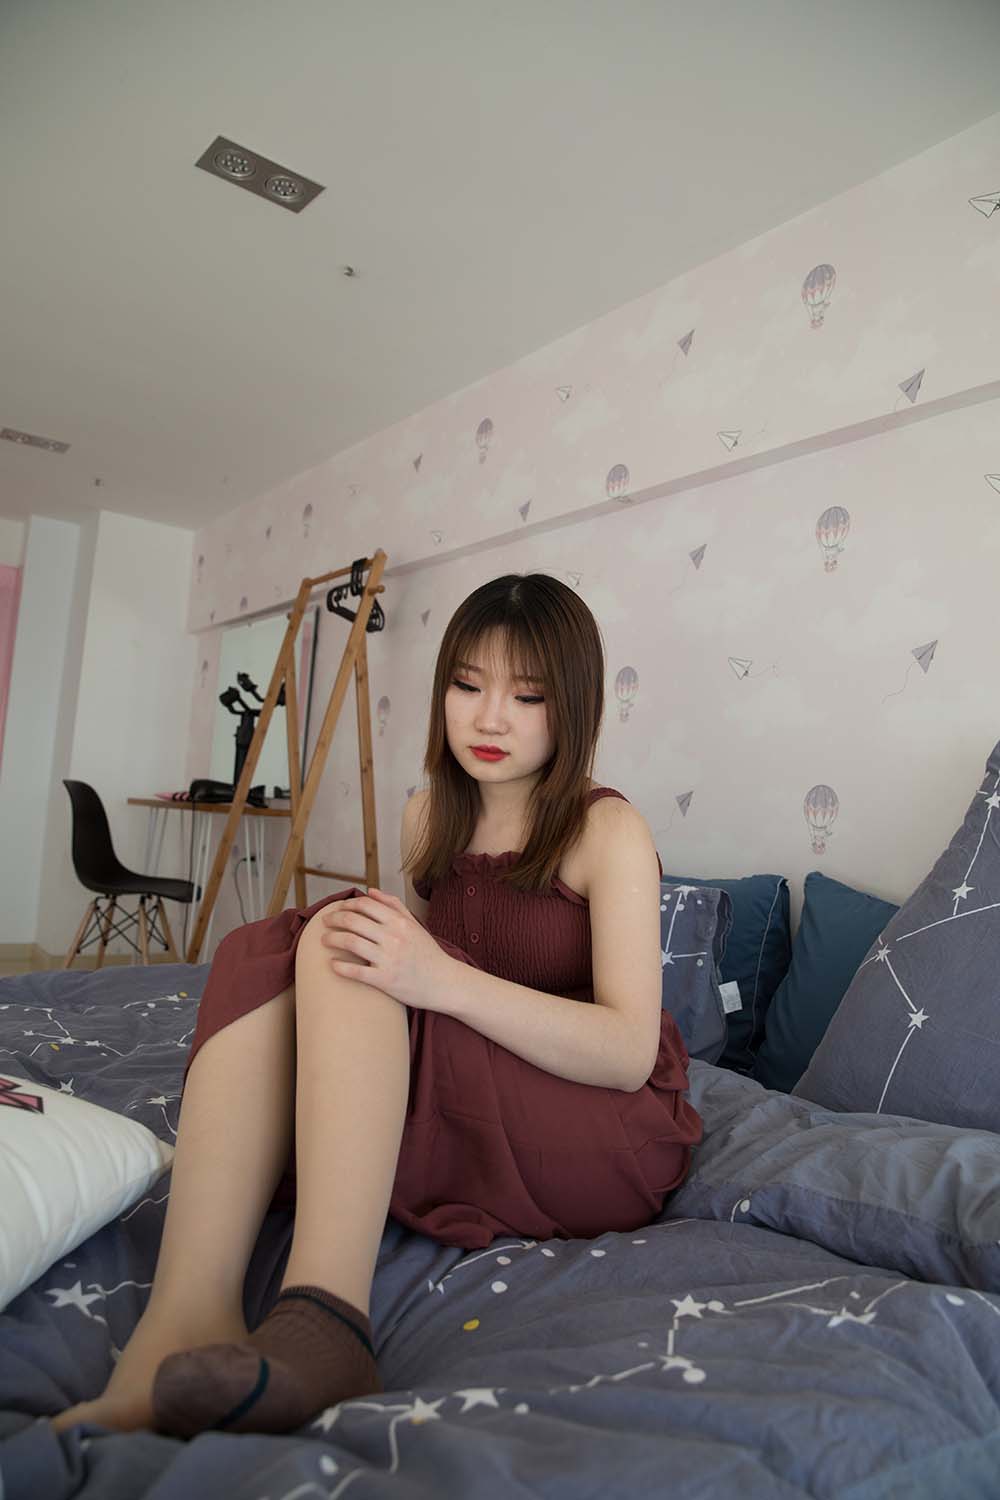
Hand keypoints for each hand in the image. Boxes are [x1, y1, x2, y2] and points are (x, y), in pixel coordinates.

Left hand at [320, 888, 453, 1011]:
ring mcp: (389, 959)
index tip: (337, 909)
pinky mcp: (385, 980)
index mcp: (399, 922)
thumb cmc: (428, 954)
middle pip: (353, 921)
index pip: (365, 905)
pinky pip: (356, 971)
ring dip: (332, 939)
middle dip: (333, 919)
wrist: (445, 983)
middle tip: (325, 923)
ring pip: (350, 942)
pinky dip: (340, 966)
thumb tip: (371, 891)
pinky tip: (332, 964)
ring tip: (324, 941)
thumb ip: (394, 906)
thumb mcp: (415, 925)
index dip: (346, 905)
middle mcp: (393, 937)